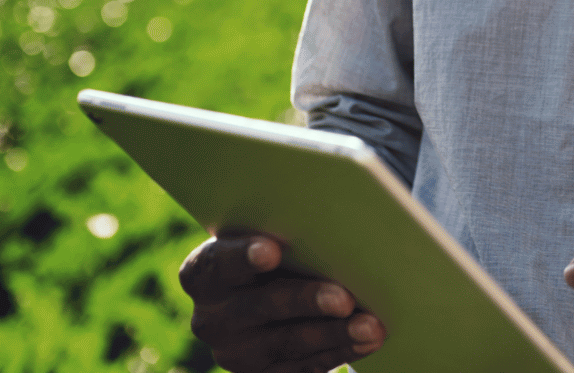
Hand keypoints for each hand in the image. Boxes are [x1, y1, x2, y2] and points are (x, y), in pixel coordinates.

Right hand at [179, 232, 386, 371]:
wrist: (270, 291)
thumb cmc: (280, 248)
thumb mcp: (269, 233)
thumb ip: (287, 227)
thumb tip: (333, 216)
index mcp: (202, 272)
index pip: (218, 262)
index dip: (243, 256)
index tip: (272, 251)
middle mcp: (210, 317)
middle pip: (260, 306)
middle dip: (307, 301)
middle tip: (345, 298)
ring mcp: (235, 351)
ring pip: (287, 343)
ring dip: (334, 334)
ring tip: (371, 326)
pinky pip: (302, 367)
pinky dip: (339, 352)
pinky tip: (367, 341)